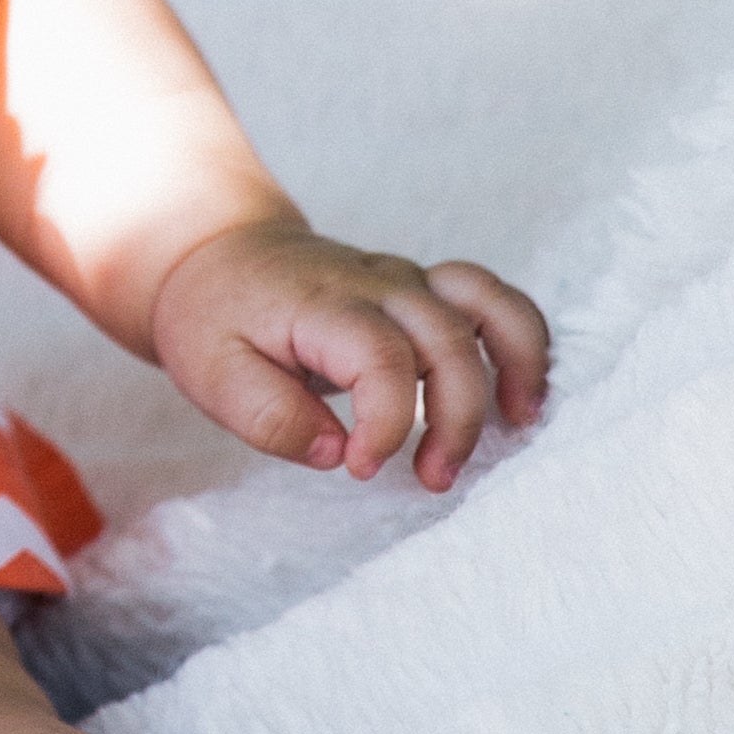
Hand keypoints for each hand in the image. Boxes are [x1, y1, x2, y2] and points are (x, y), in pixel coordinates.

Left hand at [150, 219, 550, 492]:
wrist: (217, 256)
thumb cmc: (214, 319)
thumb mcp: (212, 375)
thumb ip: (270, 416)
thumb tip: (335, 452)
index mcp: (322, 306)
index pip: (380, 359)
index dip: (386, 422)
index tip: (361, 467)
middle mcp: (376, 284)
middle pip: (446, 340)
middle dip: (455, 417)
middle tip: (434, 477)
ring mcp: (406, 280)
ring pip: (487, 305)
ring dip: (514, 364)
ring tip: (518, 424)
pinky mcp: (422, 288)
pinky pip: (490, 299)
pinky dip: (519, 337)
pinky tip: (520, 390)